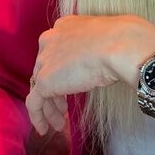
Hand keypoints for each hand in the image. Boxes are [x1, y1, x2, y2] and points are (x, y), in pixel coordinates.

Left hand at [26, 15, 154, 134]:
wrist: (119, 45)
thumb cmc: (120, 40)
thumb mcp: (102, 40)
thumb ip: (93, 49)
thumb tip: (99, 65)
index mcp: (64, 26)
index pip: (55, 51)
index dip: (60, 70)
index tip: (69, 85)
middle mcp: (50, 40)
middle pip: (45, 69)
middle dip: (53, 90)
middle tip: (63, 107)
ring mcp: (45, 60)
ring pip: (39, 87)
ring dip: (49, 107)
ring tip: (59, 122)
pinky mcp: (44, 80)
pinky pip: (34, 102)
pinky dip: (38, 116)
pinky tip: (45, 128)